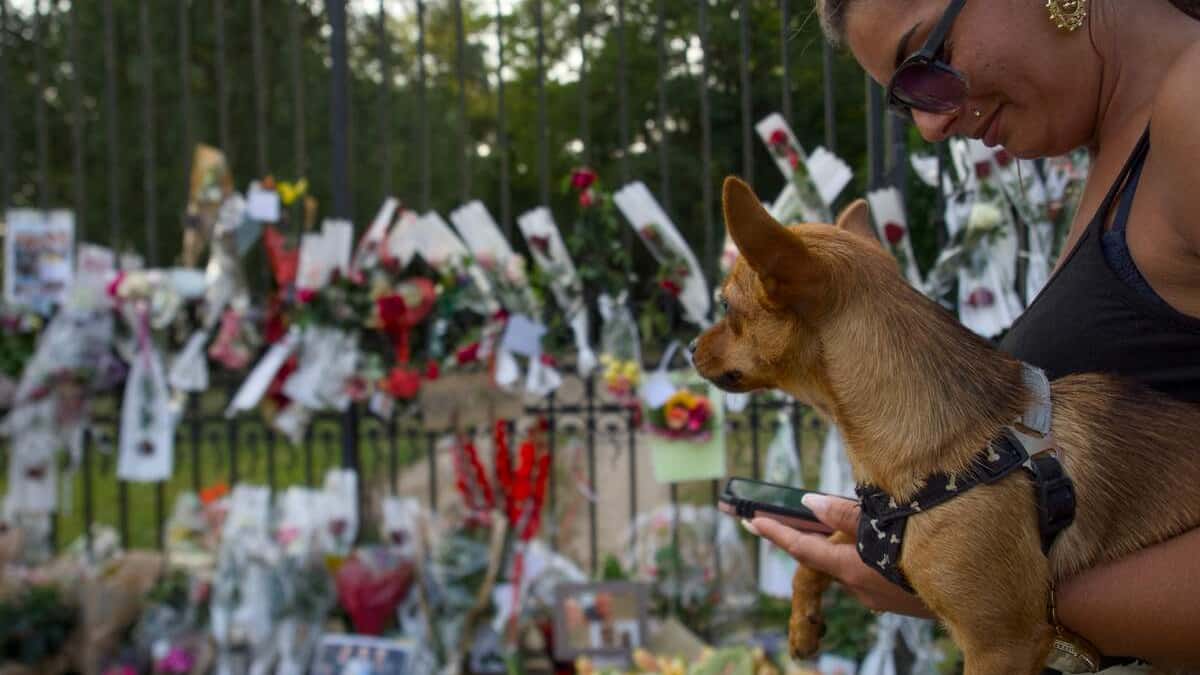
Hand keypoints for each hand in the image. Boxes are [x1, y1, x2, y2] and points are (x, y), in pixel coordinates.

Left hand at [747, 493, 934, 617]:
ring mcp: (877, 600)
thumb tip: (810, 502)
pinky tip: (886, 544)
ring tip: (855, 522)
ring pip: (849, 567)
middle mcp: (858, 588)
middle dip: (812, 537)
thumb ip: (845, 515)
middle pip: (825, 559)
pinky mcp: (896, 602)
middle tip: (793, 516)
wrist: (976, 593)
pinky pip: (871, 575)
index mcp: (851, 568)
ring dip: (845, 547)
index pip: (803, 549)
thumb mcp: (884, 524)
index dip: (776, 533)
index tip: (752, 521)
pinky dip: (868, 557)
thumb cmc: (929, 548)